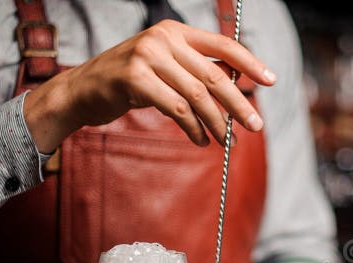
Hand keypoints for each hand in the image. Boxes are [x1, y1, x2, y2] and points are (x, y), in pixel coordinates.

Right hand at [24, 19, 275, 151]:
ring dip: (217, 123)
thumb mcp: (165, 69)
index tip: (271, 81)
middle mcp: (163, 38)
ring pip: (198, 96)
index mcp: (175, 31)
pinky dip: (194, 128)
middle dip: (238, 105)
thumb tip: (236, 87)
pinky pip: (177, 109)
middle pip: (214, 75)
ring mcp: (147, 56)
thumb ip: (195, 72)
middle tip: (255, 126)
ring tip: (226, 141)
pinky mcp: (135, 79)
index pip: (223, 44)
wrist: (81, 91)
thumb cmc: (128, 83)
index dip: (250, 63)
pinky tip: (200, 139)